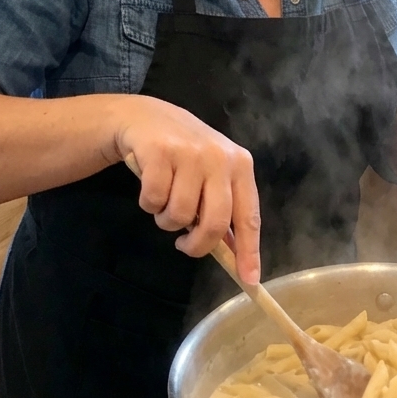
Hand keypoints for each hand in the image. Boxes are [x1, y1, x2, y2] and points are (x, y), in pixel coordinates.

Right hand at [113, 95, 260, 282]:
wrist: (147, 118)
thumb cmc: (185, 153)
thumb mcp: (212, 173)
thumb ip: (223, 207)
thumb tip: (234, 254)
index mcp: (240, 165)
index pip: (248, 216)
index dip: (248, 251)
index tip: (250, 280)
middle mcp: (220, 158)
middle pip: (215, 222)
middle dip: (197, 245)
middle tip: (184, 245)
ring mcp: (190, 153)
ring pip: (179, 215)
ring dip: (166, 220)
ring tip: (164, 203)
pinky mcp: (160, 152)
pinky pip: (154, 201)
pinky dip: (148, 204)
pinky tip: (150, 188)